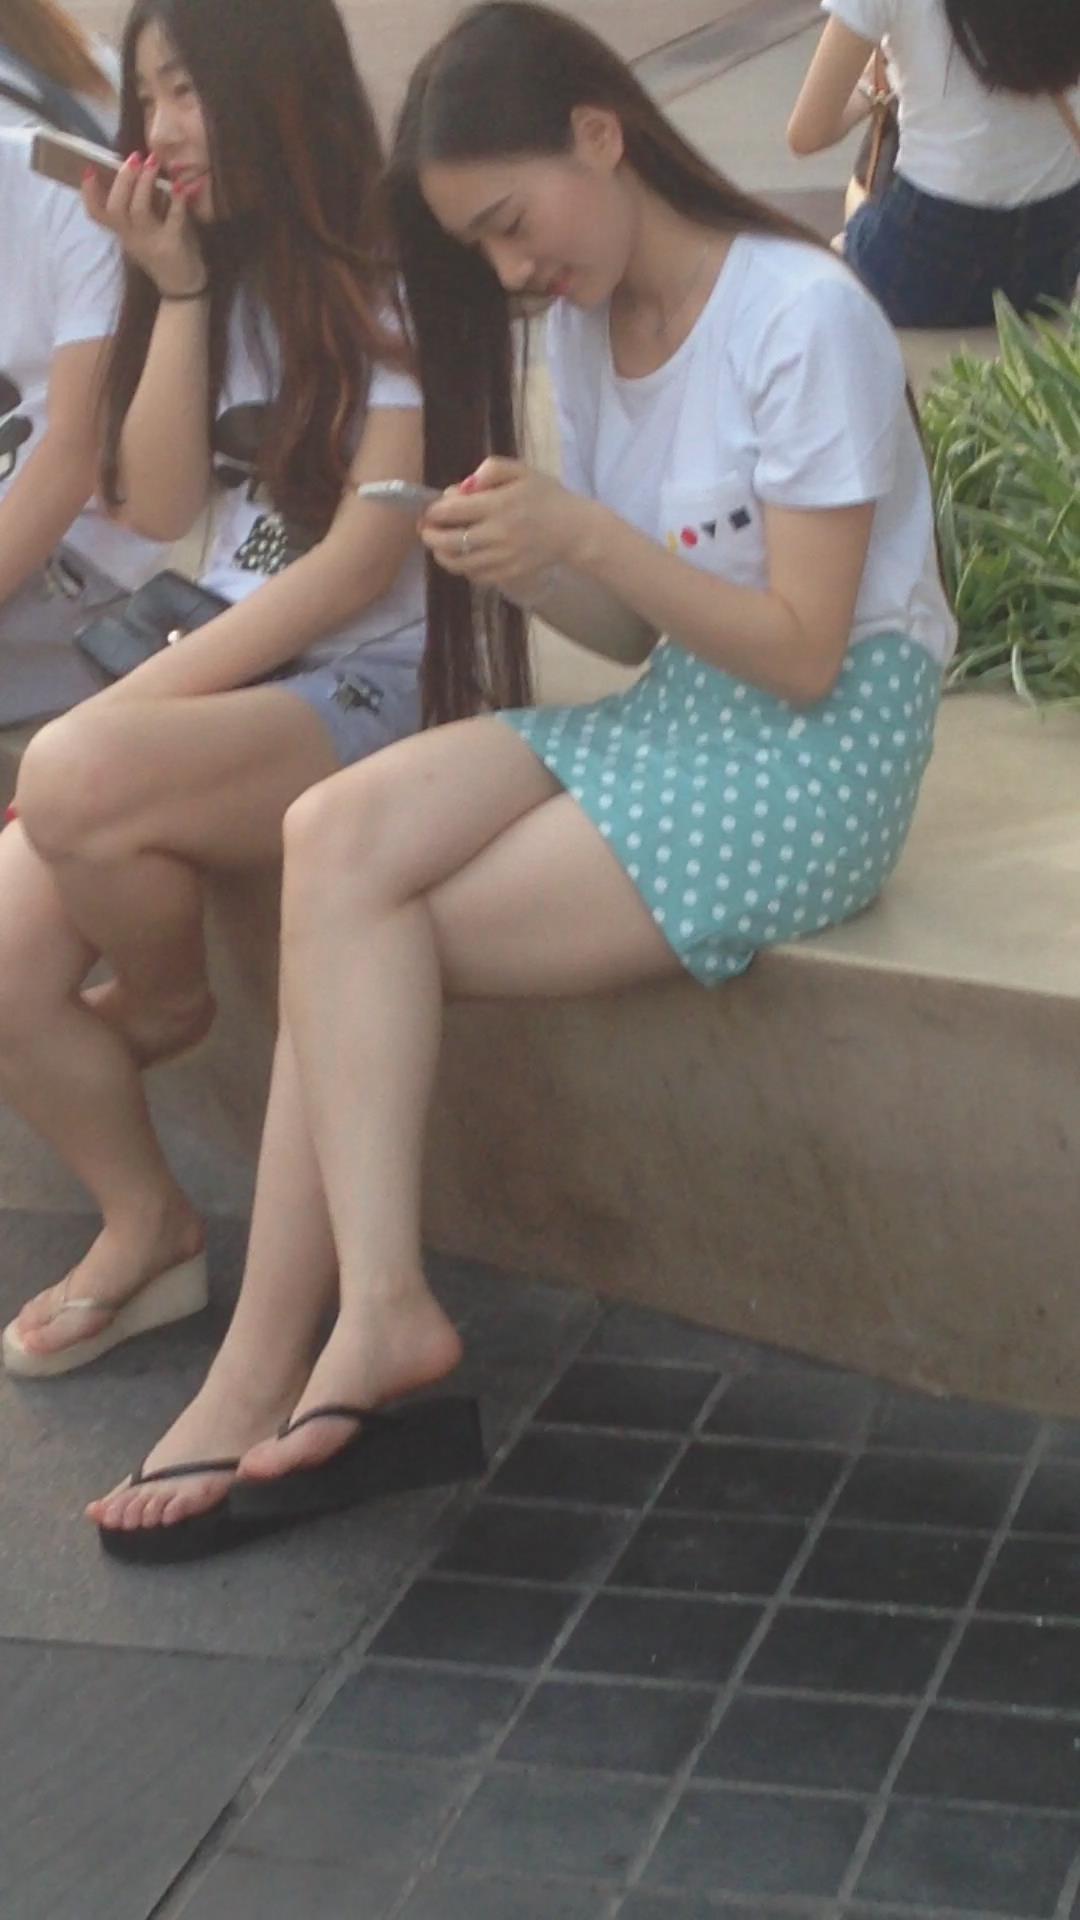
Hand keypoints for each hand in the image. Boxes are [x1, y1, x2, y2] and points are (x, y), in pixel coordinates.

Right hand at [82, 154, 206, 298]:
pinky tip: (180, 185)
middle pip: (116, 208)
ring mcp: (151, 242)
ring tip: (152, 162)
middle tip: (134, 158)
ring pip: (138, 211)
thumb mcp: (144, 233)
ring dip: (145, 183)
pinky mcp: (172, 245)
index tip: (88, 170)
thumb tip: (139, 171)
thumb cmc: (164, 254)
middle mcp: (132, 238)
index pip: (97, 214)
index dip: (89, 193)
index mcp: (123, 233)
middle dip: (123, 179)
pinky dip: (177, 201)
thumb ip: (139, 208)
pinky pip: (173, 220)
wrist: (183, 289)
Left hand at [421, 457, 590, 586]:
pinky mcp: (507, 575)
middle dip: (430, 535)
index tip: (429, 510)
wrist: (573, 531)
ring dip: (441, 554)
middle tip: (426, 529)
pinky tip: (464, 556)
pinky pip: (474, 575)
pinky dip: (462, 566)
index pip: (451, 511)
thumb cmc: (545, 497)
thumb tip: (462, 486)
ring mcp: (502, 558)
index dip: (432, 511)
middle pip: (448, 541)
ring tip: (439, 545)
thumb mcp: (521, 471)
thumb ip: (490, 470)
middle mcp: (498, 534)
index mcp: (499, 505)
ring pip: (457, 563)